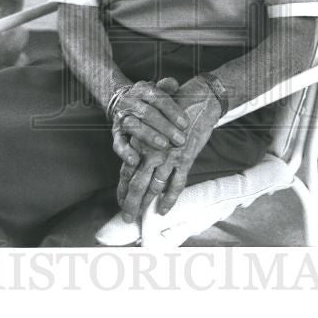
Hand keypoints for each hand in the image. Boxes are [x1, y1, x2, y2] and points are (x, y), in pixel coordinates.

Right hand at [110, 78, 186, 166]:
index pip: (157, 98)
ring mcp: (121, 117)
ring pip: (133, 125)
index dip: (172, 111)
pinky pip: (118, 142)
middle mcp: (129, 101)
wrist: (120, 100)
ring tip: (164, 146)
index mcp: (142, 89)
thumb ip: (167, 87)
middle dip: (165, 127)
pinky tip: (135, 160)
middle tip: (181, 140)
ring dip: (149, 136)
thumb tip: (174, 84)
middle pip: (147, 113)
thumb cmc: (148, 99)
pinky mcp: (115, 132)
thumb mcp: (157, 90)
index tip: (185, 124)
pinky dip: (125, 151)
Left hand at [117, 76, 221, 221]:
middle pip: (136, 183)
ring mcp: (167, 157)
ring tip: (140, 217)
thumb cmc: (174, 111)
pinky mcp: (184, 159)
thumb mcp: (154, 125)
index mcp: (142, 143)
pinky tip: (163, 211)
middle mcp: (151, 152)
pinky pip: (175, 185)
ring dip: (146, 204)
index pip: (127, 171)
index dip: (122, 188)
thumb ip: (145, 143)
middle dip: (130, 202)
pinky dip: (169, 199)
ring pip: (153, 188)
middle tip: (126, 217)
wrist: (197, 100)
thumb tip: (137, 161)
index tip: (119, 201)